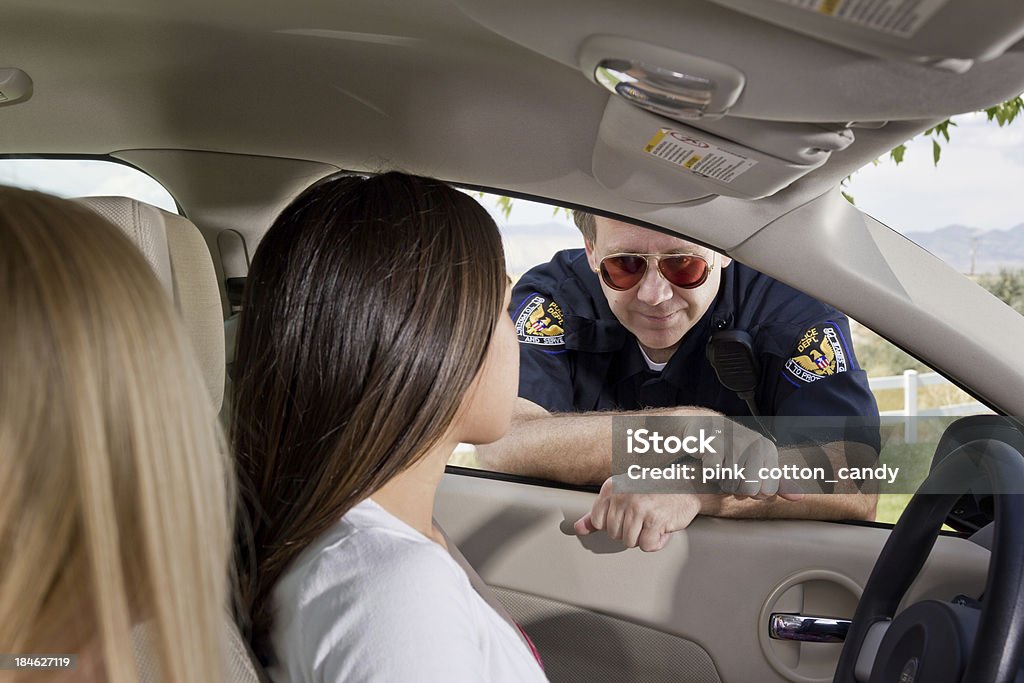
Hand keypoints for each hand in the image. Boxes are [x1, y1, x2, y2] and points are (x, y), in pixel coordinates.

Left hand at [573, 477, 703, 551]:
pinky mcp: (655, 520)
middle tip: (644, 517)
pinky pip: (647, 546)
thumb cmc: (654, 491)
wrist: (687, 485)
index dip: (613, 524)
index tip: (627, 516)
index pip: (598, 521)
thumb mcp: (623, 495)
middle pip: (614, 534)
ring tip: (652, 522)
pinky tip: (661, 528)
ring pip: (629, 542)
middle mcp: (623, 496)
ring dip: (643, 537)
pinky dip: (656, 542)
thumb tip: (578, 529)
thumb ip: (598, 512)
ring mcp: (639, 508)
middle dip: (630, 531)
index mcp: (612, 488)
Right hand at [683, 416, 802, 499]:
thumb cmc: (735, 449)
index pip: (768, 491)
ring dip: (722, 482)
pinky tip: (710, 462)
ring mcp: (734, 443)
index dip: (754, 492)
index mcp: (768, 450)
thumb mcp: (760, 462)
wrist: (707, 427)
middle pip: (749, 490)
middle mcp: (754, 445)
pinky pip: (714, 474)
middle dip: (737, 488)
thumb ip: (778, 482)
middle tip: (732, 474)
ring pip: (730, 485)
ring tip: (721, 468)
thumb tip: (800, 497)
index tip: (747, 479)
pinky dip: (710, 474)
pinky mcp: (713, 444)